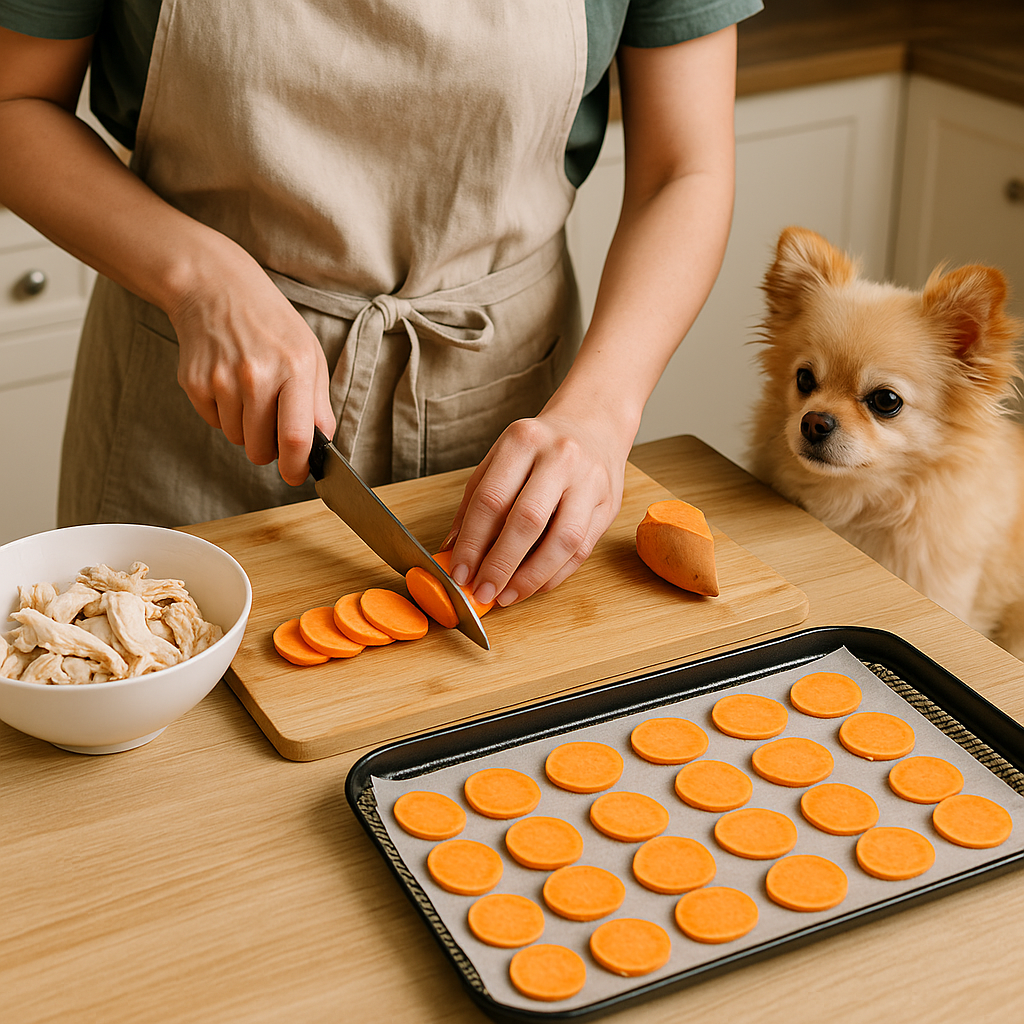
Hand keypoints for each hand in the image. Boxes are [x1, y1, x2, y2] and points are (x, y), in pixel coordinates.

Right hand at [168, 243, 335, 485]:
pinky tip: (229, 383)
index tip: (296, 477)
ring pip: (237, 439)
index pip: (295, 437)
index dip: (296, 468)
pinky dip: (224, 414)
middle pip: (260, 450)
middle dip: (269, 450)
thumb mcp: (309, 354)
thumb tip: (321, 444)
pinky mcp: (195, 383)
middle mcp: (257, 376)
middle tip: (272, 425)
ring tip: (250, 393)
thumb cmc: (271, 325)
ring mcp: (222, 380)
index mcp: (294, 369)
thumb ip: (319, 403)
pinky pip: (214, 423)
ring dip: (247, 429)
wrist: (216, 288)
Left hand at [444, 409, 631, 606]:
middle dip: (501, 564)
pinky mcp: (609, 504)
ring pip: (563, 540)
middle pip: (527, 520)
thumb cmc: (538, 448)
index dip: (472, 542)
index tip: (460, 572)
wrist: (593, 424)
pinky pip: (582, 549)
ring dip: (531, 577)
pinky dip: (555, 574)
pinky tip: (534, 586)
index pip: (491, 499)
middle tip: (483, 592)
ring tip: (507, 596)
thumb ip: (474, 502)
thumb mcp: (499, 459)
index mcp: (523, 441)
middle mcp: (560, 457)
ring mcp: (589, 481)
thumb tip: (453, 550)